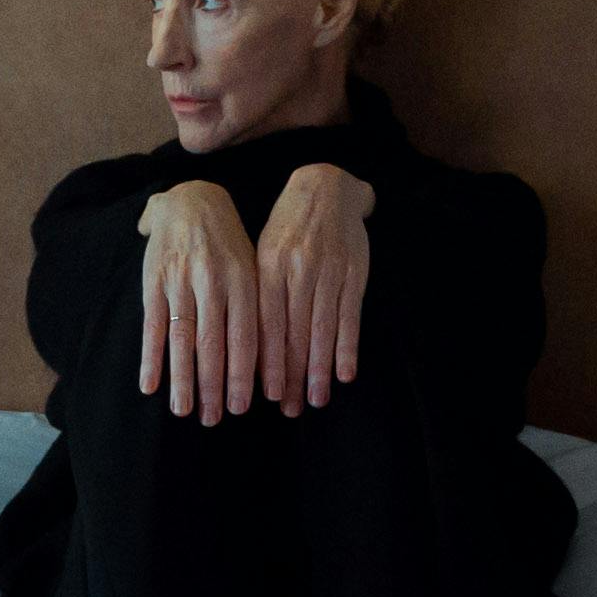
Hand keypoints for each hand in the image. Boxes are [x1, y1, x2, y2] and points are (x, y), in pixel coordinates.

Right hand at [141, 181, 260, 423]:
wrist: (191, 198)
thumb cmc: (230, 242)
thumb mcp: (254, 265)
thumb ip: (259, 308)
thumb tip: (272, 361)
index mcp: (244, 278)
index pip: (247, 335)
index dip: (247, 372)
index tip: (248, 405)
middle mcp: (212, 280)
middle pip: (214, 343)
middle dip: (215, 385)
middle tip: (216, 419)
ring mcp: (180, 281)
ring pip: (183, 338)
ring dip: (183, 379)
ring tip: (184, 410)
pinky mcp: (153, 281)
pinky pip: (152, 325)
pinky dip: (151, 357)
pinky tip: (150, 385)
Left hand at [255, 162, 375, 414]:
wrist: (326, 187)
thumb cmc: (286, 228)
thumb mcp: (262, 252)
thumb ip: (256, 293)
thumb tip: (242, 344)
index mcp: (268, 266)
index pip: (264, 324)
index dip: (265, 362)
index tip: (263, 394)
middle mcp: (297, 270)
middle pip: (292, 333)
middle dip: (291, 375)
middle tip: (289, 408)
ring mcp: (329, 271)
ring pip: (322, 329)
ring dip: (319, 369)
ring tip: (316, 400)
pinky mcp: (355, 272)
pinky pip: (350, 316)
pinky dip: (348, 346)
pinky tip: (345, 373)